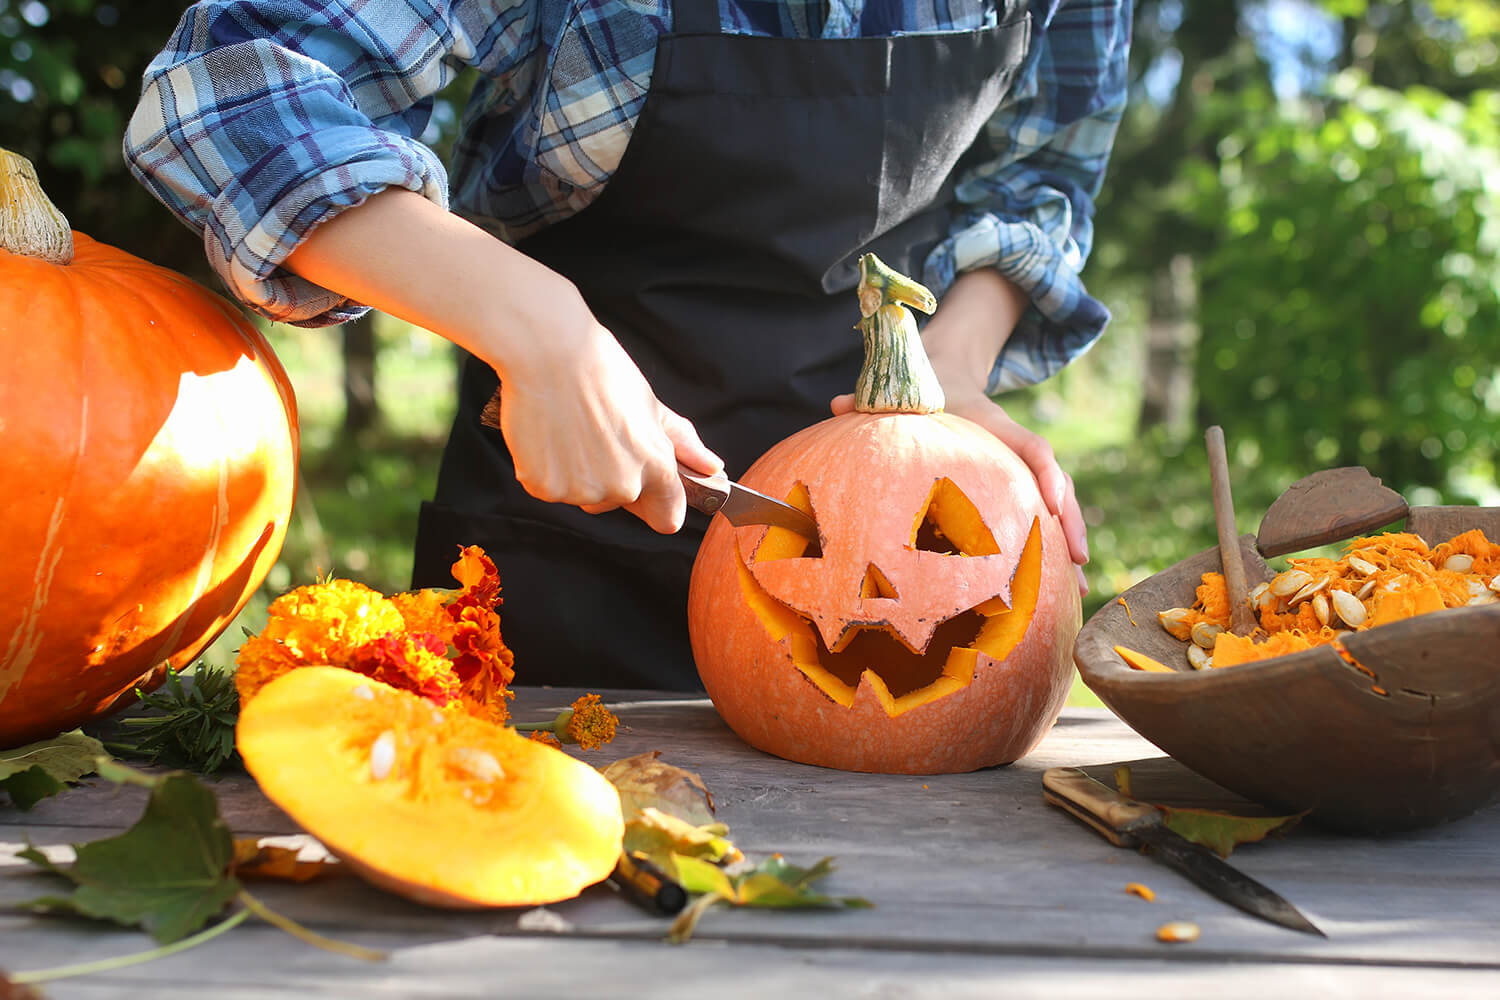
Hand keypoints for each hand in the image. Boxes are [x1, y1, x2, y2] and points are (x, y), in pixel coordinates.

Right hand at [494, 285, 721, 533]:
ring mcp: (581, 491)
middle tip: (596, 434)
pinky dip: (545, 470)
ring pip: (581, 496)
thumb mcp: (651, 404)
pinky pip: (548, 489)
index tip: (650, 494)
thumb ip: (682, 444)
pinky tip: (547, 436)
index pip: (668, 517)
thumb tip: (712, 467)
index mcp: (655, 466)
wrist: (548, 352)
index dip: (659, 505)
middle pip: (617, 502)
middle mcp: (621, 485)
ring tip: (569, 430)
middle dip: (610, 477)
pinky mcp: (544, 487)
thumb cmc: (601, 370)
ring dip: (576, 474)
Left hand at [832, 267, 1087, 593]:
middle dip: (1069, 522)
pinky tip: (1056, 587)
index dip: (1042, 471)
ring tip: (1078, 591)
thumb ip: (871, 400)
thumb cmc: (922, 391)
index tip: (1053, 502)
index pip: (1028, 446)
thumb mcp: (900, 393)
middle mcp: (1013, 446)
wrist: (947, 371)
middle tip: (1079, 562)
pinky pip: (1041, 516)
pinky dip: (1052, 547)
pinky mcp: (1016, 483)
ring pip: (1056, 504)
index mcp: (992, 425)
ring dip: (1069, 544)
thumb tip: (836, 405)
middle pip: (1054, 483)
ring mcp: (1019, 467)